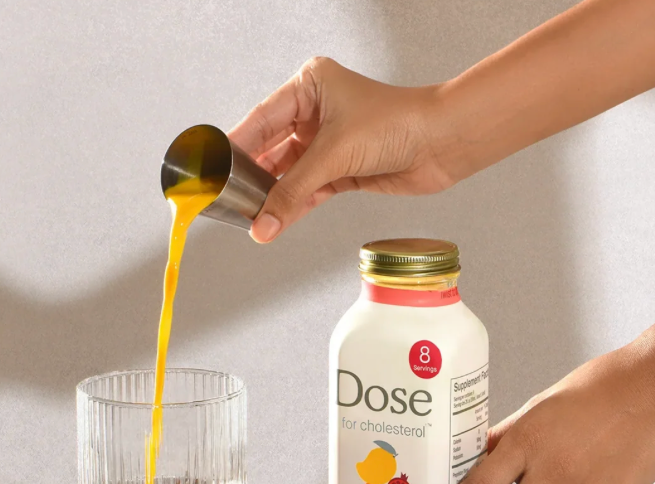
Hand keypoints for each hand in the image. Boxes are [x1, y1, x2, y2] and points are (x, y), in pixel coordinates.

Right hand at [228, 57, 450, 242]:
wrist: (441, 142)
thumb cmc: (395, 123)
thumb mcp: (333, 155)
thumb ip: (293, 192)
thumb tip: (262, 226)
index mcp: (309, 85)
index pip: (261, 119)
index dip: (237, 146)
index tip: (213, 169)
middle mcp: (316, 111)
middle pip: (272, 148)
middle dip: (254, 177)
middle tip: (228, 199)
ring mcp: (329, 142)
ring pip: (290, 174)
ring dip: (274, 197)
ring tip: (251, 219)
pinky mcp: (342, 169)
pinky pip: (309, 190)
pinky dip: (294, 205)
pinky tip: (276, 222)